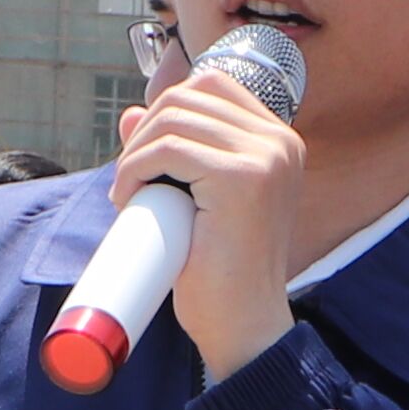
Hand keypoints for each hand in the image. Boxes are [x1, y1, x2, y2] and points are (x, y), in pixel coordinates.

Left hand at [113, 53, 311, 382]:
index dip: (165, 110)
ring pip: (173, 119)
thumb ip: (174, 152)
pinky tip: (129, 197)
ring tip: (128, 193)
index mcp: (278, 142)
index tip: (144, 156)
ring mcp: (266, 157)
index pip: (211, 85)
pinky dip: (135, 168)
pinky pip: (169, 149)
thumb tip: (129, 114)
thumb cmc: (220, 270)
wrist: (243, 325)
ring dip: (135, 153)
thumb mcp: (196, 199)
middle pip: (188, 96)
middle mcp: (280, 142)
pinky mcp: (243, 178)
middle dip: (144, 132)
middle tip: (129, 180)